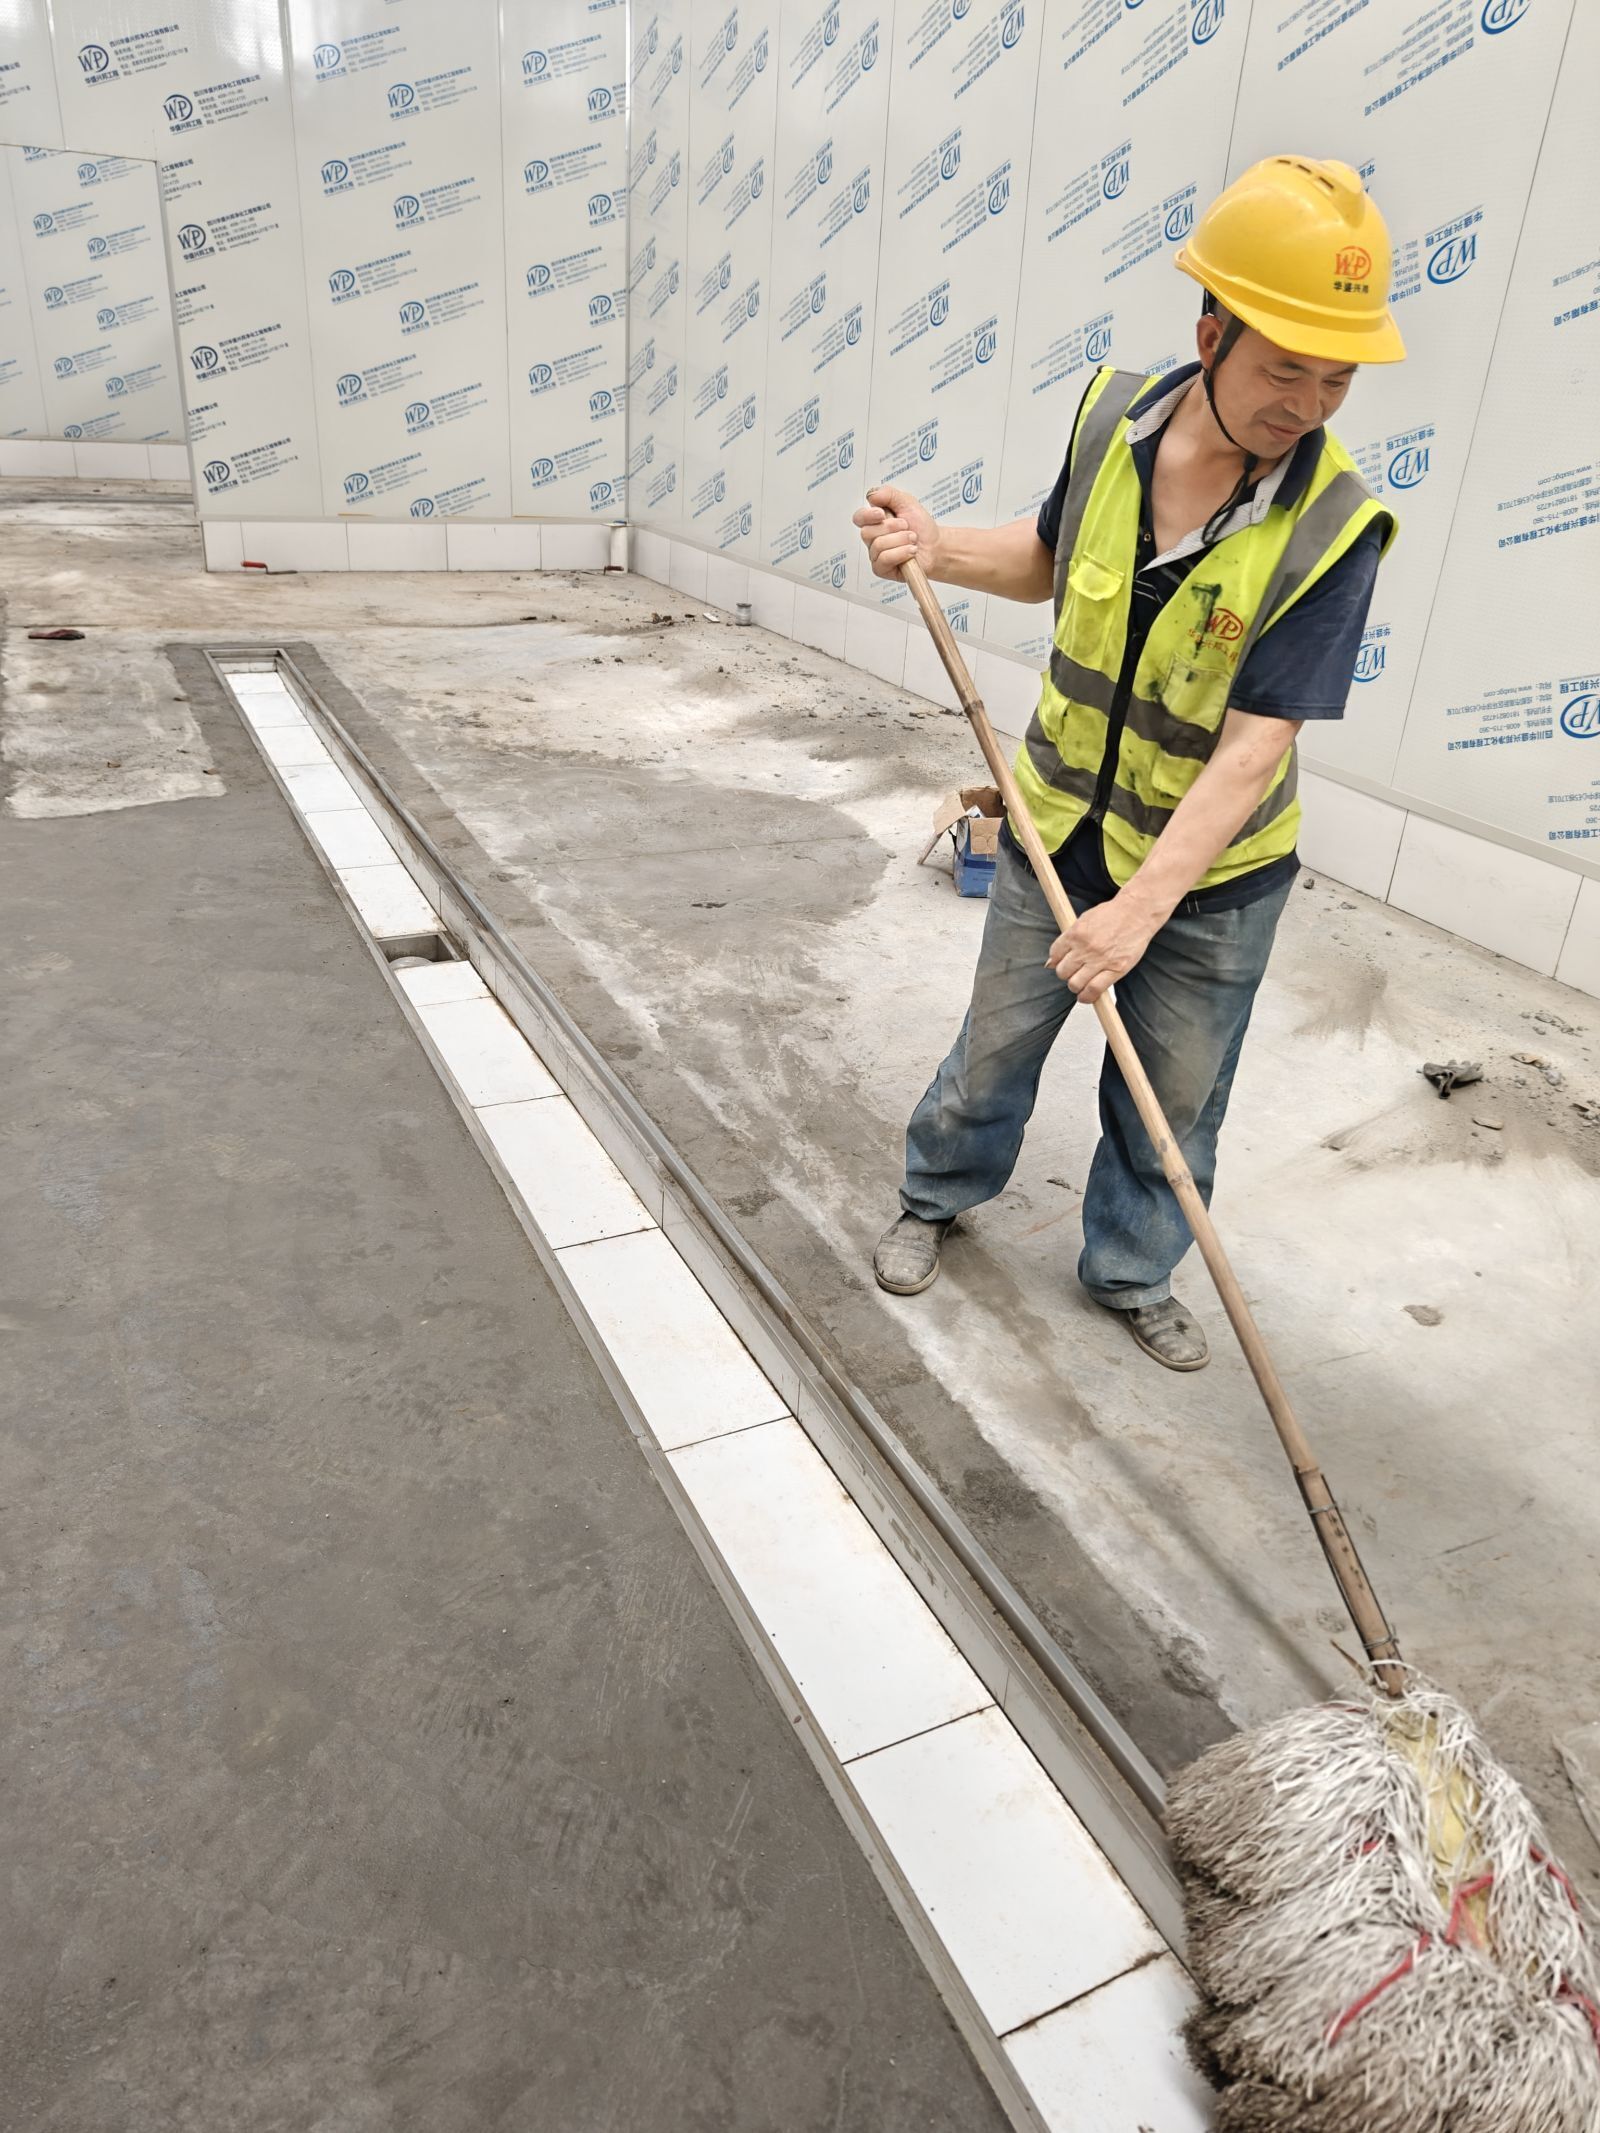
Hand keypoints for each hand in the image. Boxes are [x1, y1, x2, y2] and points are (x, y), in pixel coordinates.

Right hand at [852, 485, 941, 579]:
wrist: (935, 546)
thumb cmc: (921, 527)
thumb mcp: (907, 502)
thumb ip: (888, 494)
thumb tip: (871, 495)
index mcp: (875, 521)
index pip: (859, 518)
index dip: (867, 515)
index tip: (882, 514)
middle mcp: (873, 539)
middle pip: (867, 532)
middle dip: (892, 527)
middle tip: (907, 527)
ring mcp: (876, 555)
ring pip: (878, 545)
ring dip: (901, 540)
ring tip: (912, 540)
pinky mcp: (881, 569)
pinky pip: (884, 559)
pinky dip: (901, 553)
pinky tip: (911, 552)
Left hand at [1046, 893, 1160, 1004]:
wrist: (1137, 912)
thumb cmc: (1114, 914)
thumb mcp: (1085, 920)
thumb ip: (1069, 938)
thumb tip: (1053, 959)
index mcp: (1075, 934)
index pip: (1055, 955)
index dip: (1056, 961)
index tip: (1061, 963)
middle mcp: (1085, 948)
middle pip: (1062, 972)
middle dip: (1065, 974)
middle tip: (1073, 972)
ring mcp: (1100, 960)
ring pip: (1075, 984)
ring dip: (1075, 986)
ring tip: (1080, 983)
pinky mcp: (1115, 970)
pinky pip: (1094, 990)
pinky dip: (1087, 996)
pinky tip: (1087, 995)